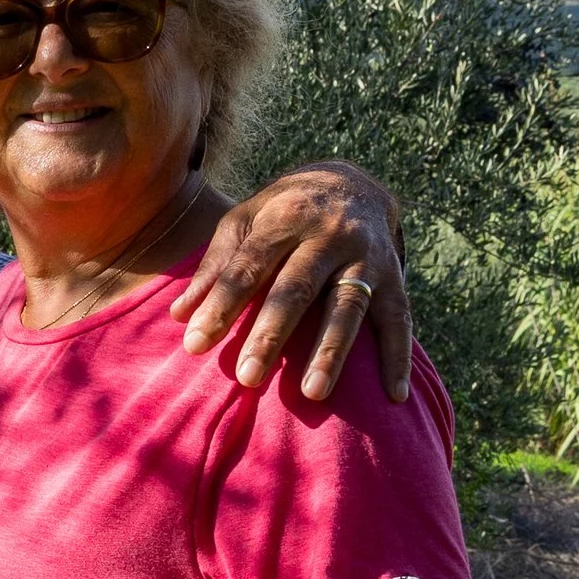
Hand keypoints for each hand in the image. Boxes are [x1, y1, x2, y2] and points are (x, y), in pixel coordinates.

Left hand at [173, 163, 410, 402]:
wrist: (352, 182)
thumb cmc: (284, 211)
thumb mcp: (245, 221)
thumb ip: (214, 266)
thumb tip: (178, 316)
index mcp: (285, 218)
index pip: (248, 266)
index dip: (221, 305)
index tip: (196, 344)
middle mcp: (329, 235)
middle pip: (297, 289)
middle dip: (271, 334)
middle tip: (247, 377)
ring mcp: (366, 257)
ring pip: (348, 307)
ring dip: (331, 351)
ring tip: (313, 393)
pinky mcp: (395, 278)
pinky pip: (400, 321)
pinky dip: (398, 358)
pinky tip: (394, 396)